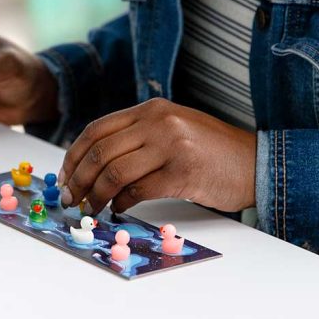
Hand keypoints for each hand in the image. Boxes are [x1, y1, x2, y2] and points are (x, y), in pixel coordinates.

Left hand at [58, 97, 256, 214]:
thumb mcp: (172, 128)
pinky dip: (122, 204)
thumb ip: (138, 137)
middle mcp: (159, 121)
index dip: (74, 156)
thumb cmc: (210, 151)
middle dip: (78, 179)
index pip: (97, 129)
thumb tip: (92, 165)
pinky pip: (138, 191)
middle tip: (71, 199)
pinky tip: (120, 210)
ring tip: (92, 208)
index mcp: (151, 108)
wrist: (254, 162)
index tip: (64, 177)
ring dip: (96, 196)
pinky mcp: (182, 172)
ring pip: (114, 172)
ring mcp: (171, 145)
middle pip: (101, 151)